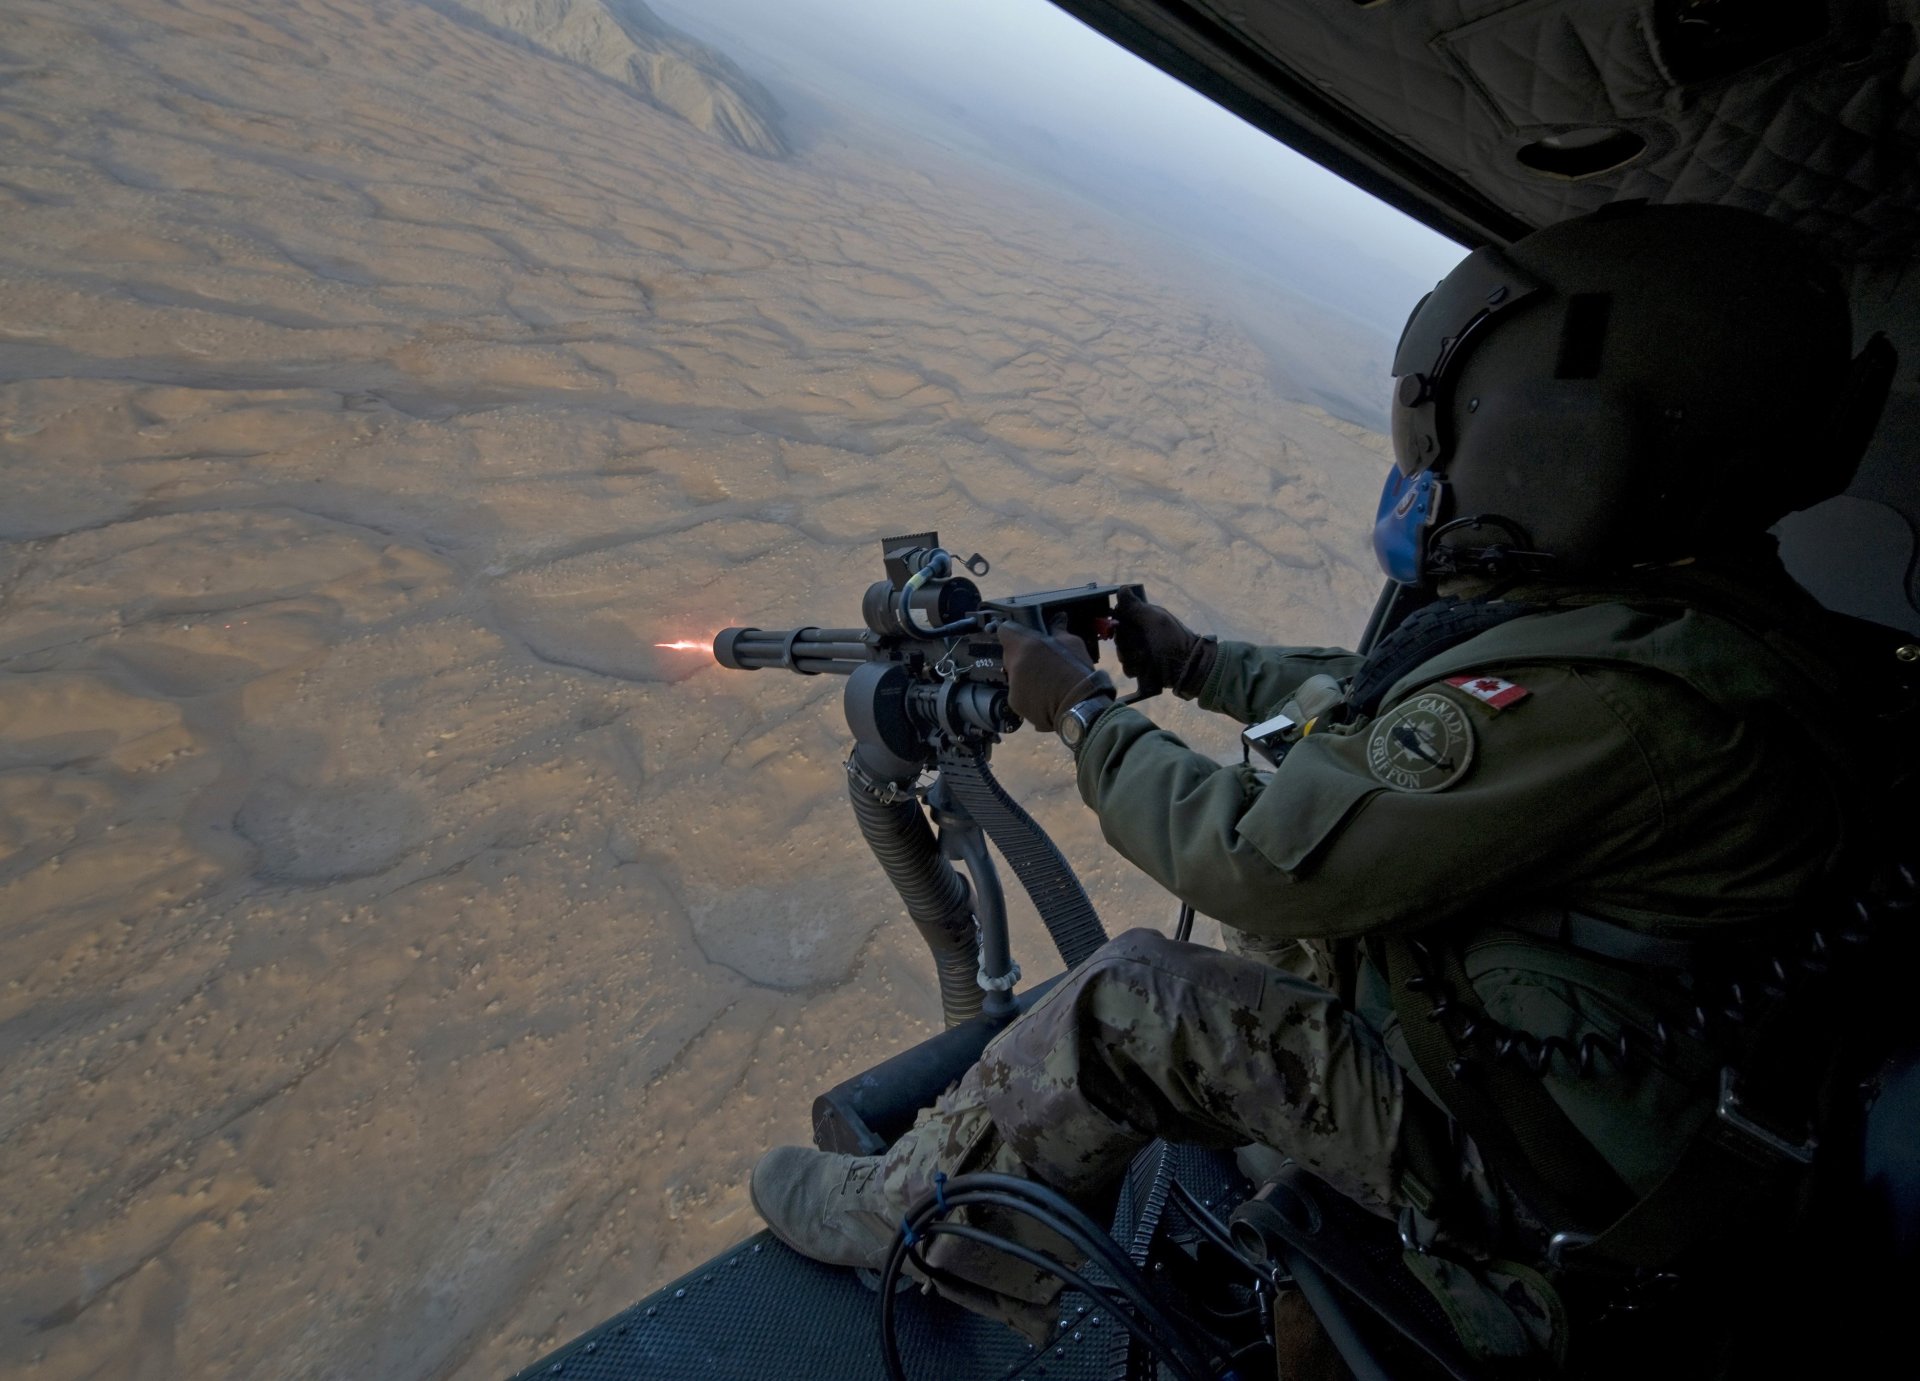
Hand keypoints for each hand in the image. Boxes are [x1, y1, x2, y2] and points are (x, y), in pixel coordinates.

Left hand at [999, 616, 1113, 733]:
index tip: (1024, 636)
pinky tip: (1043, 696)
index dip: (1014, 632)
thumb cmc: (1076, 671)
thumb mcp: (1072, 643)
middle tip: (1041, 660)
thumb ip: (1058, 630)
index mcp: (1024, 645)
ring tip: (1045, 682)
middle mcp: (1013, 664)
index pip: (1005, 630)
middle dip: (1022, 655)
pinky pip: (1018, 693)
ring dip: (1025, 675)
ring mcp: (1012, 685)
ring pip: (1014, 675)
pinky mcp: (1015, 703)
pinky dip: (1027, 693)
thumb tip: (1058, 618)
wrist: (1079, 707)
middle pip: (1010, 654)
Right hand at [1113, 589, 1215, 698]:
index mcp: (1144, 618)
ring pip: (1121, 653)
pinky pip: (1127, 668)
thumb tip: (1122, 588)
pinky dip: (1133, 668)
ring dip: (1130, 657)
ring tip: (1144, 658)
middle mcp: (1140, 633)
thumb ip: (1136, 607)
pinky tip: (1143, 668)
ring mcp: (1140, 651)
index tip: (1121, 626)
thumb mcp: (1155, 620)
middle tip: (1139, 645)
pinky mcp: (1140, 668)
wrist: (1187, 669)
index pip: (1120, 616)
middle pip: (1118, 636)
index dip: (1118, 622)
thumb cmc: (1173, 641)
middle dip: (1125, 642)